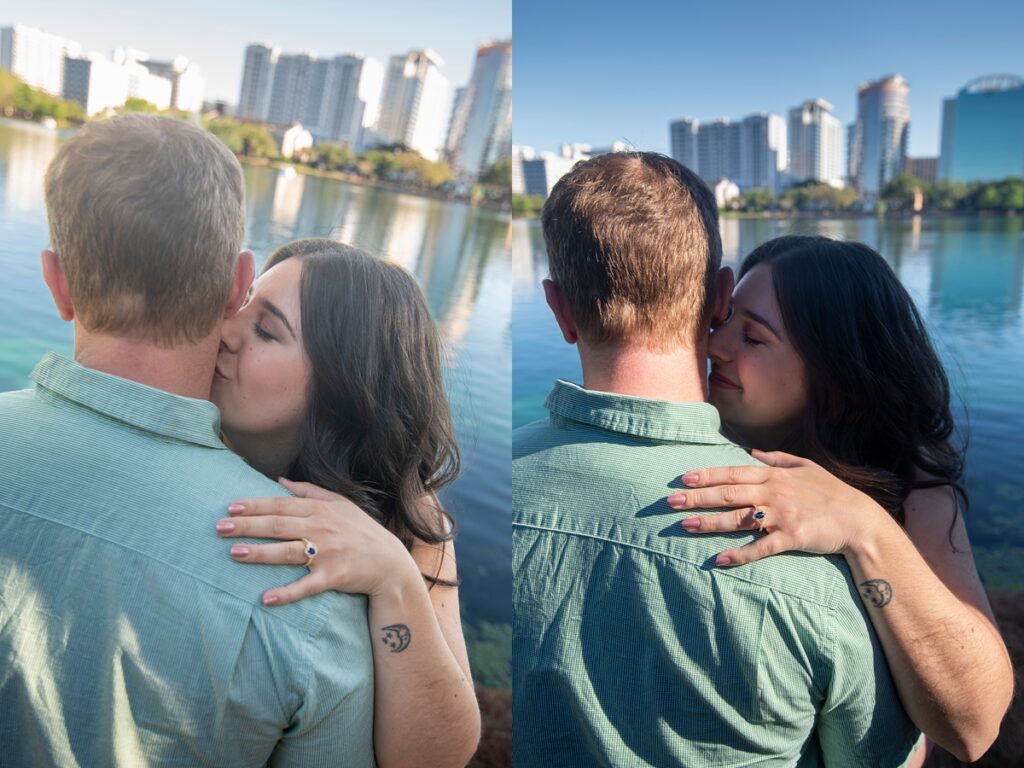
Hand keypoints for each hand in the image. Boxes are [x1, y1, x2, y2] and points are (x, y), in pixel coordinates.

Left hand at [215, 478, 420, 605]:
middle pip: (279, 526)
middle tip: (220, 528)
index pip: (281, 505)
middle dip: (248, 526)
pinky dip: (288, 593)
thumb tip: (280, 480)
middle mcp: (321, 529)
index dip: (256, 506)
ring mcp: (327, 554)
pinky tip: (267, 598)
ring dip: (260, 553)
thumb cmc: (361, 530)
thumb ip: (309, 491)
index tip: (231, 507)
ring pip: (287, 552)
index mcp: (320, 510)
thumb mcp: (340, 503)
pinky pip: (307, 586)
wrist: (389, 562)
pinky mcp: (333, 577)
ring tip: (234, 553)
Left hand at [665, 450, 890, 565]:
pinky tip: (719, 560)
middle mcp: (773, 493)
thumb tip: (751, 450)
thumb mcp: (806, 466)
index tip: (682, 478)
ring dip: (709, 523)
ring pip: (737, 520)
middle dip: (696, 498)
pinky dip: (739, 555)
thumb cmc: (831, 492)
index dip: (706, 475)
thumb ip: (777, 458)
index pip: (732, 473)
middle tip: (670, 502)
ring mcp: (781, 516)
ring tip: (684, 526)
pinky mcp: (791, 538)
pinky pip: (759, 548)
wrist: (859, 520)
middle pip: (727, 495)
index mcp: (774, 475)